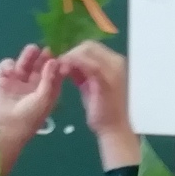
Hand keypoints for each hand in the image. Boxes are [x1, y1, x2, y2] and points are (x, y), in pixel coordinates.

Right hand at [0, 45, 63, 175]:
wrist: (2, 129)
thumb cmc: (27, 118)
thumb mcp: (44, 100)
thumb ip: (50, 80)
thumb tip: (54, 61)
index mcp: (45, 93)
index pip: (53, 76)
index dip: (57, 67)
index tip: (62, 59)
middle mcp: (31, 86)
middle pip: (38, 67)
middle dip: (43, 58)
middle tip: (47, 50)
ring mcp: (15, 82)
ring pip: (23, 63)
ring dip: (28, 56)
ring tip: (32, 49)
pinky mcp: (0, 79)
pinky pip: (6, 65)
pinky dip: (9, 64)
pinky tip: (12, 71)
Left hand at [59, 41, 141, 169]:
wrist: (114, 129)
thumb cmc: (103, 110)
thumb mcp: (90, 86)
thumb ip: (82, 72)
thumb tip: (68, 61)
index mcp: (114, 63)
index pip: (92, 47)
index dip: (74, 51)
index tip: (61, 60)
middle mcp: (116, 62)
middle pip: (89, 46)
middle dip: (70, 53)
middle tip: (58, 64)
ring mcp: (113, 70)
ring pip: (87, 51)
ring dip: (70, 57)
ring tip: (60, 69)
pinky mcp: (106, 80)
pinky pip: (87, 65)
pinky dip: (74, 64)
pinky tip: (64, 72)